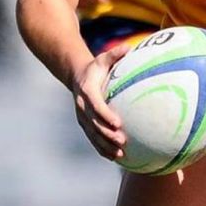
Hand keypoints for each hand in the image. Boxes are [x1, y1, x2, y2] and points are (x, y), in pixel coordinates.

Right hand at [70, 41, 131, 159]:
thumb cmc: (96, 68)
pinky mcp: (85, 124)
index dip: (106, 115)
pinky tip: (115, 158)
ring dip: (105, 146)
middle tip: (122, 142)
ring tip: (120, 155)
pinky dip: (102, 149)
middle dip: (107, 135)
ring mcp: (82, 117)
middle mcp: (82, 106)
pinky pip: (93, 139)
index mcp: (87, 91)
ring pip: (93, 134)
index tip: (118, 123)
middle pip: (94, 124)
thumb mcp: (103, 59)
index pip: (96, 106)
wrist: (76, 77)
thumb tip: (129, 47)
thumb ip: (115, 54)